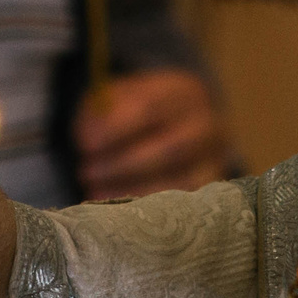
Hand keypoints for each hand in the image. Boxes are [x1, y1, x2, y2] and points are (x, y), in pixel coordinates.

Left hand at [75, 68, 230, 197]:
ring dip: (131, 189)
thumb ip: (100, 109)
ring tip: (95, 189)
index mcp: (183, 90)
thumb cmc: (142, 110)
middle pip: (169, 148)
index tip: (84, 144)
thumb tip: (87, 135)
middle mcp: (206, 123)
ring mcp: (213, 158)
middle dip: (122, 164)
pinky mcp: (209, 187)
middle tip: (86, 171)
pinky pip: (181, 202)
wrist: (182, 125)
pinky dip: (147, 204)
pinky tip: (117, 206)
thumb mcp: (119, 97)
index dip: (115, 128)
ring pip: (178, 180)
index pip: (150, 108)